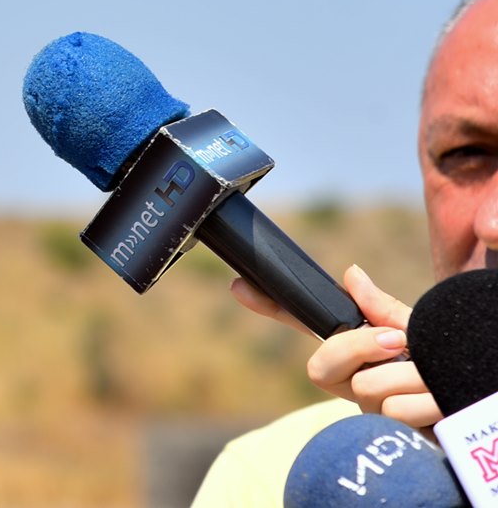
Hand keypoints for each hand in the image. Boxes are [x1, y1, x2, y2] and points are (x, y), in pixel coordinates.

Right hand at [230, 263, 440, 428]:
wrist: (485, 403)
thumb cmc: (452, 367)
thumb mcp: (423, 332)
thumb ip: (384, 309)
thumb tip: (350, 274)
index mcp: (358, 353)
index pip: (307, 327)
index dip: (272, 308)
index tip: (239, 287)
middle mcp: (355, 384)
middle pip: (322, 366)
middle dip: (358, 348)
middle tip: (397, 342)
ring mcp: (371, 413)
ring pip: (363, 388)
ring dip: (409, 375)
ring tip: (436, 378)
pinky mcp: (392, 440)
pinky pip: (394, 411)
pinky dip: (425, 401)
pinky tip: (440, 404)